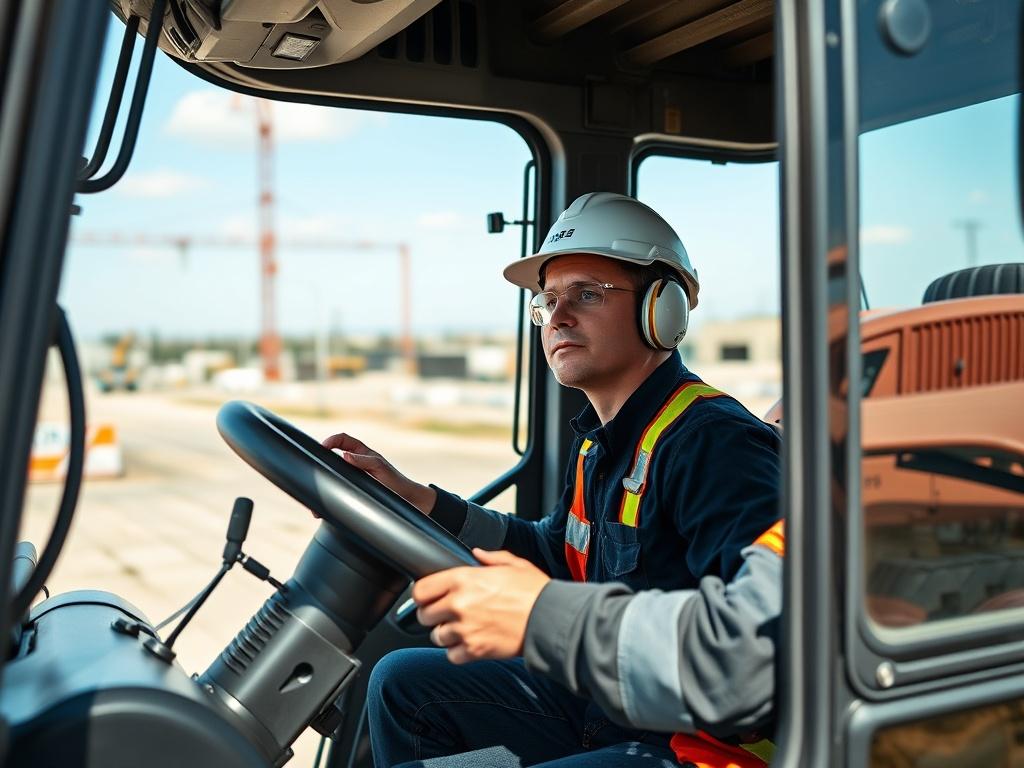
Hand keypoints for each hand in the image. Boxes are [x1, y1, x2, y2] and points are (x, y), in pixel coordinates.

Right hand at [321, 432, 435, 513]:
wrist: (407, 502)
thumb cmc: (396, 482)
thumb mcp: (380, 469)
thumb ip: (364, 461)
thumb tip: (345, 456)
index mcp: (362, 453)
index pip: (342, 440)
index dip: (330, 440)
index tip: (322, 447)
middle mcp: (355, 464)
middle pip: (331, 458)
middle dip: (320, 463)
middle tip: (312, 470)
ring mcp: (353, 479)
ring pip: (331, 478)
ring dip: (321, 486)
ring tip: (315, 498)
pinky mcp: (353, 492)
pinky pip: (336, 493)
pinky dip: (328, 500)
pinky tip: (321, 510)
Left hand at [413, 548, 550, 663]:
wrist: (551, 619)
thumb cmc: (535, 591)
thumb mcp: (514, 564)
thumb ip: (490, 557)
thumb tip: (476, 554)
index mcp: (463, 579)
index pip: (420, 590)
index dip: (423, 594)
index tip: (429, 597)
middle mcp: (459, 604)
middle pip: (424, 615)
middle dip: (434, 614)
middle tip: (448, 613)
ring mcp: (465, 630)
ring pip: (436, 636)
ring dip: (446, 633)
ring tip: (463, 628)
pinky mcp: (474, 651)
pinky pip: (451, 655)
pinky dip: (458, 652)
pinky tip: (471, 642)